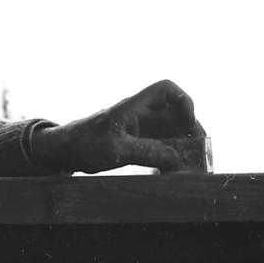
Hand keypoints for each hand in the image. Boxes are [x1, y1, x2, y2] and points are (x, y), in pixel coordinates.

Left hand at [31, 79, 206, 173]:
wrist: (64, 151)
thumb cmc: (84, 144)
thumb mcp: (115, 149)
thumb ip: (147, 152)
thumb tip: (178, 159)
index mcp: (133, 107)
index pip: (165, 89)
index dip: (183, 102)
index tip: (187, 124)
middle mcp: (141, 115)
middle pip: (177, 114)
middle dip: (191, 132)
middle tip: (198, 155)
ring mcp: (141, 129)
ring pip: (173, 132)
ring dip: (185, 148)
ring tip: (192, 169)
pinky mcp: (138, 143)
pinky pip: (163, 147)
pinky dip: (172, 158)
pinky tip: (174, 173)